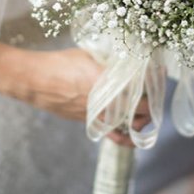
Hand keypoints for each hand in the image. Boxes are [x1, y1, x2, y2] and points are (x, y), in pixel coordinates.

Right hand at [0, 46, 151, 146]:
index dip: (154, 79)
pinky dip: (125, 138)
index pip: (140, 84)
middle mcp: (103, 101)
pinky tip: (135, 137)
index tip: (161, 72)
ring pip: (129, 122)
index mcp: (105, 81)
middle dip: (152, 99)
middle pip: (140, 106)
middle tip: (155, 89)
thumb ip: (109, 62)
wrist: (32, 80)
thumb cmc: (59, 63)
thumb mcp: (89, 56)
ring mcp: (96, 114)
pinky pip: (112, 135)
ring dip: (143, 117)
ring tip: (148, 108)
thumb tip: (127, 62)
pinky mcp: (89, 122)